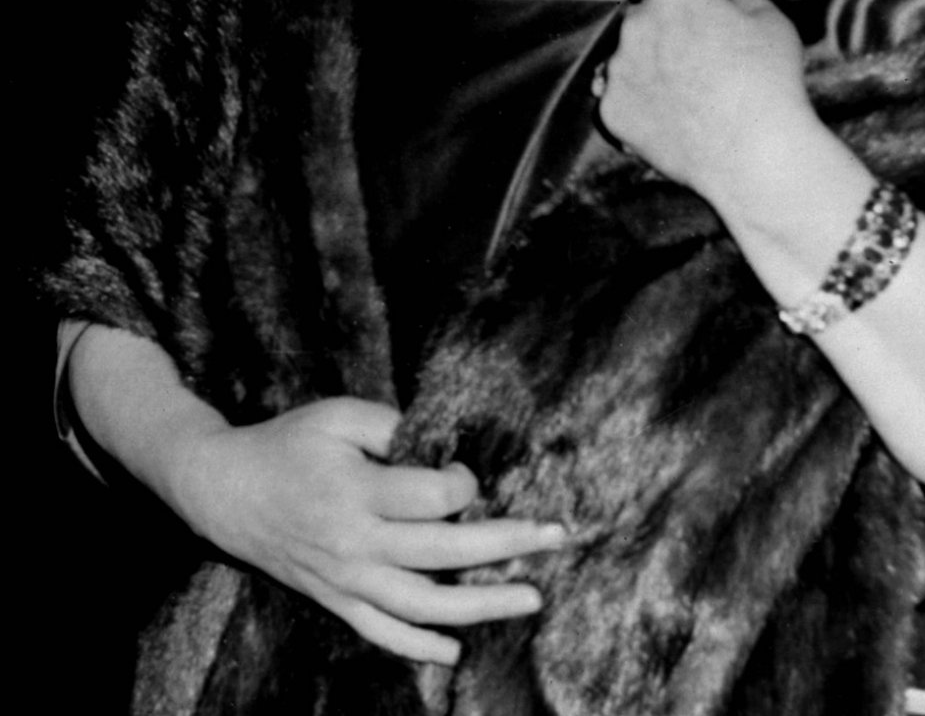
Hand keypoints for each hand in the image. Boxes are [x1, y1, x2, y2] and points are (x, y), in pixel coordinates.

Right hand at [175, 396, 565, 664]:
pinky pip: (383, 634)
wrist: (226, 491)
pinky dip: (421, 648)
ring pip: (425, 606)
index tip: (468, 471)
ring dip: (483, 606)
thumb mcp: (339, 415)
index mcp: (357, 492)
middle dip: (509, 545)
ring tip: (532, 597)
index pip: (434, 497)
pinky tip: (456, 651)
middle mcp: (355, 544)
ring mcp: (346, 581)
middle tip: (556, 536)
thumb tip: (445, 446)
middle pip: (446, 554)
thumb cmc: (289, 443)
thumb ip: (394, 426)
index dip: (466, 483)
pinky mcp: (335, 601)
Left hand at [598, 0, 820, 213]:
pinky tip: (668, 122)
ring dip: (644, 70)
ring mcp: (618, 71)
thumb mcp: (773, 26)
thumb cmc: (769, 81)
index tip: (682, 4)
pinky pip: (618, 102)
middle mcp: (635, 27)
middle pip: (638, 18)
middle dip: (659, 30)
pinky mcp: (611, 112)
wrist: (754, 153)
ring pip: (624, 61)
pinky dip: (637, 108)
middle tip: (691, 57)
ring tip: (681, 96)